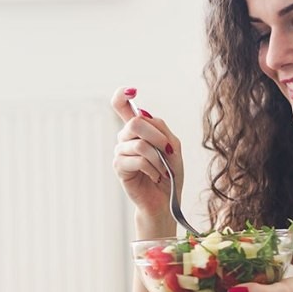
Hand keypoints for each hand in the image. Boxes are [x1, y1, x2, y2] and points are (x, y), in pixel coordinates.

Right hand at [110, 86, 183, 224]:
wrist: (166, 201)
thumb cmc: (170, 174)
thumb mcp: (173, 147)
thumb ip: (161, 129)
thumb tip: (143, 115)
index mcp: (137, 129)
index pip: (121, 106)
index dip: (122, 95)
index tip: (131, 90)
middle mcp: (125, 137)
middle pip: (136, 122)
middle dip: (157, 137)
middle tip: (168, 152)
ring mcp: (120, 152)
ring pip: (140, 144)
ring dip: (158, 158)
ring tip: (163, 170)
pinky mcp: (119, 167)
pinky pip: (138, 160)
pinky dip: (152, 169)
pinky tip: (155, 177)